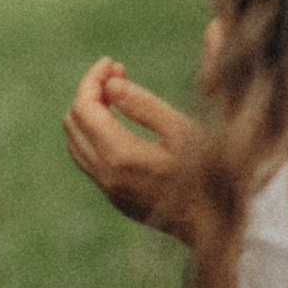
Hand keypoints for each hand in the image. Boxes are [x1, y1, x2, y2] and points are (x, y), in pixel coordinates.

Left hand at [64, 57, 198, 237]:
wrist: (215, 225)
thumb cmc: (207, 172)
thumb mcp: (181, 130)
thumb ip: (144, 105)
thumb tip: (110, 84)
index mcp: (119, 156)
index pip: (84, 107)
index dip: (93, 79)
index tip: (112, 62)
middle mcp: (105, 175)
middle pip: (73, 123)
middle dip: (89, 92)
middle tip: (117, 73)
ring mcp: (107, 190)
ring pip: (76, 143)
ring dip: (89, 114)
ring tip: (116, 93)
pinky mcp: (114, 198)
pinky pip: (88, 160)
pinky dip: (93, 134)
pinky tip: (117, 122)